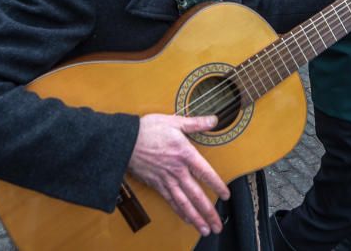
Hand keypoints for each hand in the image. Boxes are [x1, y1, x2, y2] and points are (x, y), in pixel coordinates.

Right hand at [128, 114, 229, 236]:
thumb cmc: (148, 129)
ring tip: (205, 229)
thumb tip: (213, 120)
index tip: (226, 195)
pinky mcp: (156, 185)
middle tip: (218, 225)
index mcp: (184, 154)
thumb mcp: (174, 121)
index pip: (205, 173)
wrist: (124, 141)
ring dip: (195, 218)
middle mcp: (177, 171)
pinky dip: (180, 212)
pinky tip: (187, 220)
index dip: (217, 186)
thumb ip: (196, 123)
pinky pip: (171, 201)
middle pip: (196, 195)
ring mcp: (166, 180)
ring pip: (183, 203)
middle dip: (208, 212)